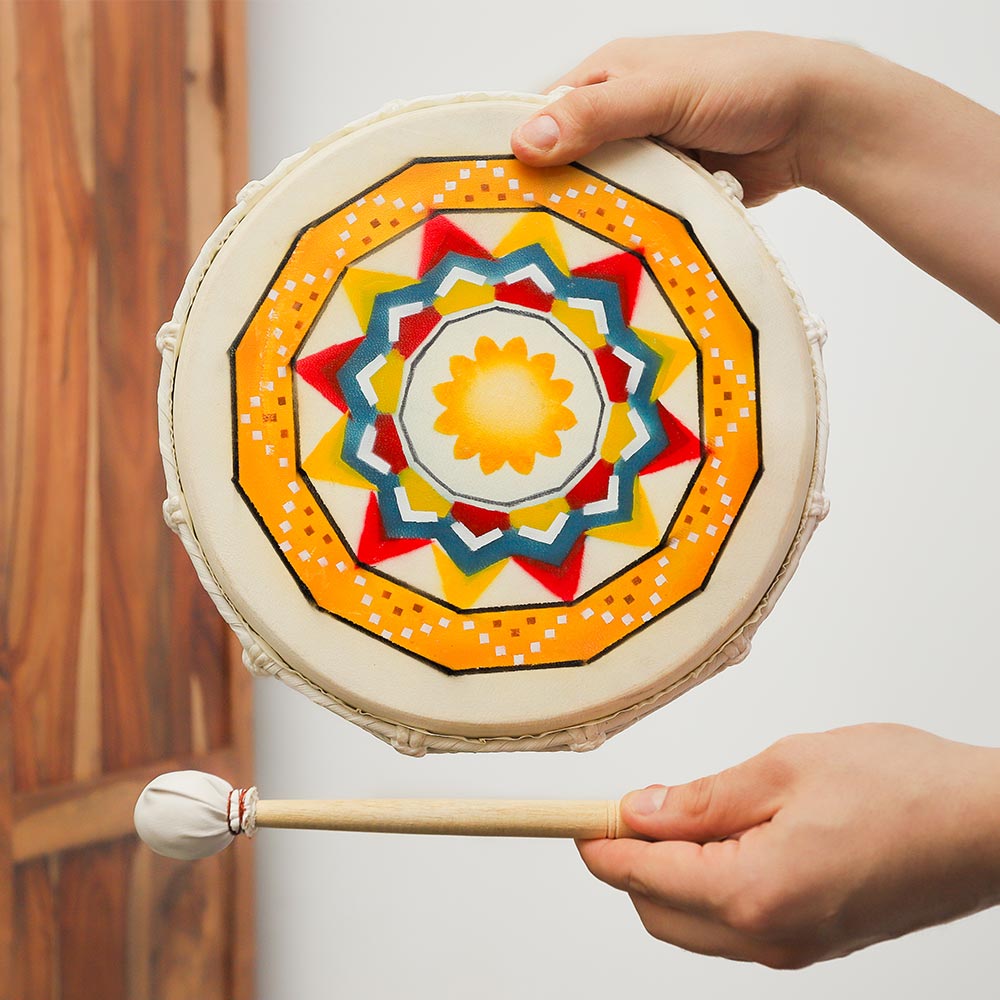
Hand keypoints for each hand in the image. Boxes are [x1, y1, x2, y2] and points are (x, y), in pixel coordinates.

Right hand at [511, 34, 999, 318]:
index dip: (514, 153)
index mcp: (605, 77)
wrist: (814, 122)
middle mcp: (617, 116)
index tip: (489, 197)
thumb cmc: (744, 84)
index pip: (540, 116)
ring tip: (562, 259)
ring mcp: (642, 156)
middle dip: (551, 197)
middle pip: (565, 163)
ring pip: (598, 195)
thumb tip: (524, 141)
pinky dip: (626, 232)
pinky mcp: (666, 191)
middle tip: (523, 242)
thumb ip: (595, 116)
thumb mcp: (662, 92)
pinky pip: (632, 215)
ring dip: (592, 219)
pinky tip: (609, 258)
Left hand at [579, 724, 999, 967]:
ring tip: (674, 812)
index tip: (573, 819)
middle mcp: (771, 935)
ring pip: (693, 924)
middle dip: (626, 863)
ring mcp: (795, 945)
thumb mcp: (786, 768)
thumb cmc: (905, 787)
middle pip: (658, 912)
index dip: (600, 844)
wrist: (991, 827)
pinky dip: (706, 885)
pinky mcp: (816, 940)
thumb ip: (703, 798)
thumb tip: (643, 811)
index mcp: (756, 891)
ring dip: (666, 875)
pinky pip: (734, 923)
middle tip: (622, 807)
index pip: (645, 875)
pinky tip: (719, 836)